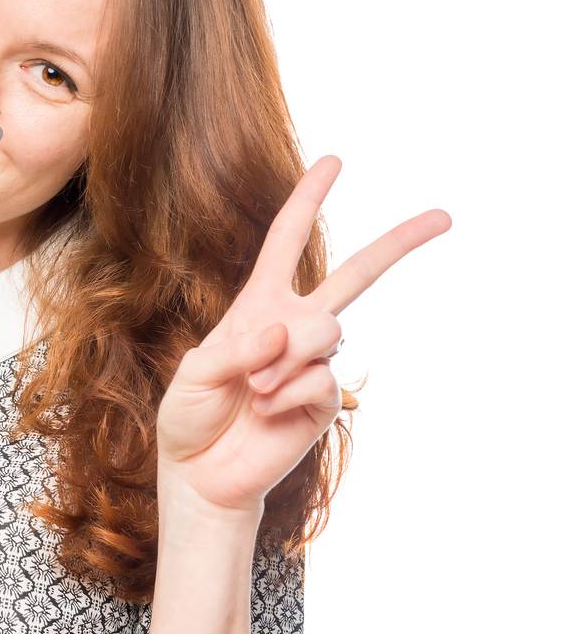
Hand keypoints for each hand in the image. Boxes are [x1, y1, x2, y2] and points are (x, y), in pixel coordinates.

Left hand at [156, 155, 450, 513]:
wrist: (201, 471)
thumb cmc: (189, 415)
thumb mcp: (195, 370)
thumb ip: (239, 346)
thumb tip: (287, 330)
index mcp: (258, 304)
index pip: (286, 242)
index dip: (307, 200)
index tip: (333, 161)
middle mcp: (293, 326)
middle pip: (355, 276)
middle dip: (399, 244)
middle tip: (443, 215)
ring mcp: (315, 361)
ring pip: (326, 329)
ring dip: (280, 360)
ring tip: (252, 391)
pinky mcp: (326, 399)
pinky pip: (320, 377)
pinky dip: (285, 392)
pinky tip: (267, 410)